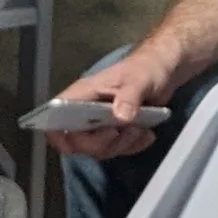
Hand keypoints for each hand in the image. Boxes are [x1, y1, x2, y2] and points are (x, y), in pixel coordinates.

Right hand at [46, 49, 180, 160]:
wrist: (161, 70)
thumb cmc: (144, 68)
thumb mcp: (139, 79)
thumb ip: (129, 96)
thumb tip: (120, 117)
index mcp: (82, 95)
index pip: (56, 118)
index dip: (58, 134)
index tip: (77, 141)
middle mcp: (86, 112)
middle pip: (78, 142)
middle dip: (101, 144)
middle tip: (123, 130)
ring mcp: (101, 125)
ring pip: (100, 150)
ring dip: (121, 145)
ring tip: (140, 129)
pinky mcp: (116, 133)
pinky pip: (118, 150)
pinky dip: (133, 147)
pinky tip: (146, 134)